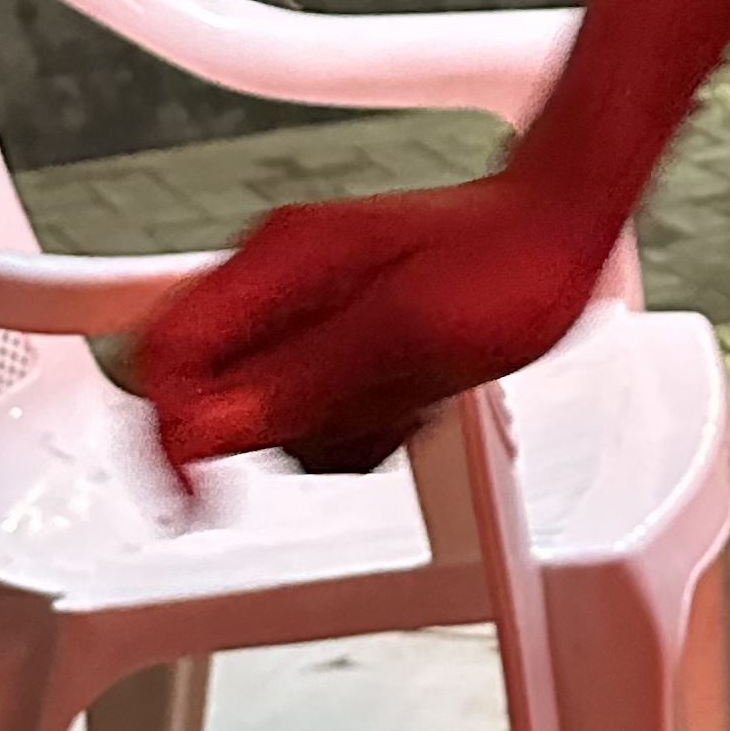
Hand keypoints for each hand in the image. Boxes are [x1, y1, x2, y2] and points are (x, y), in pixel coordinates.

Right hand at [133, 172, 611, 481]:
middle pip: (213, 393)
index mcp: (281, 262)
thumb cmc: (511, 259)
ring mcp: (309, 310)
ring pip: (271, 415)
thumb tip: (210, 432)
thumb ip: (305, 380)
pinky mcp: (338, 339)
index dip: (168, 436)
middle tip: (370, 411)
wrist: (562, 231)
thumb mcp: (411, 332)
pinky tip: (417, 394)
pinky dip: (364, 425)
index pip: (170, 353)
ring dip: (336, 428)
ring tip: (410, 392)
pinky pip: (318, 414)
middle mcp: (280, 282)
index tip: (198, 499)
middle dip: (285, 427)